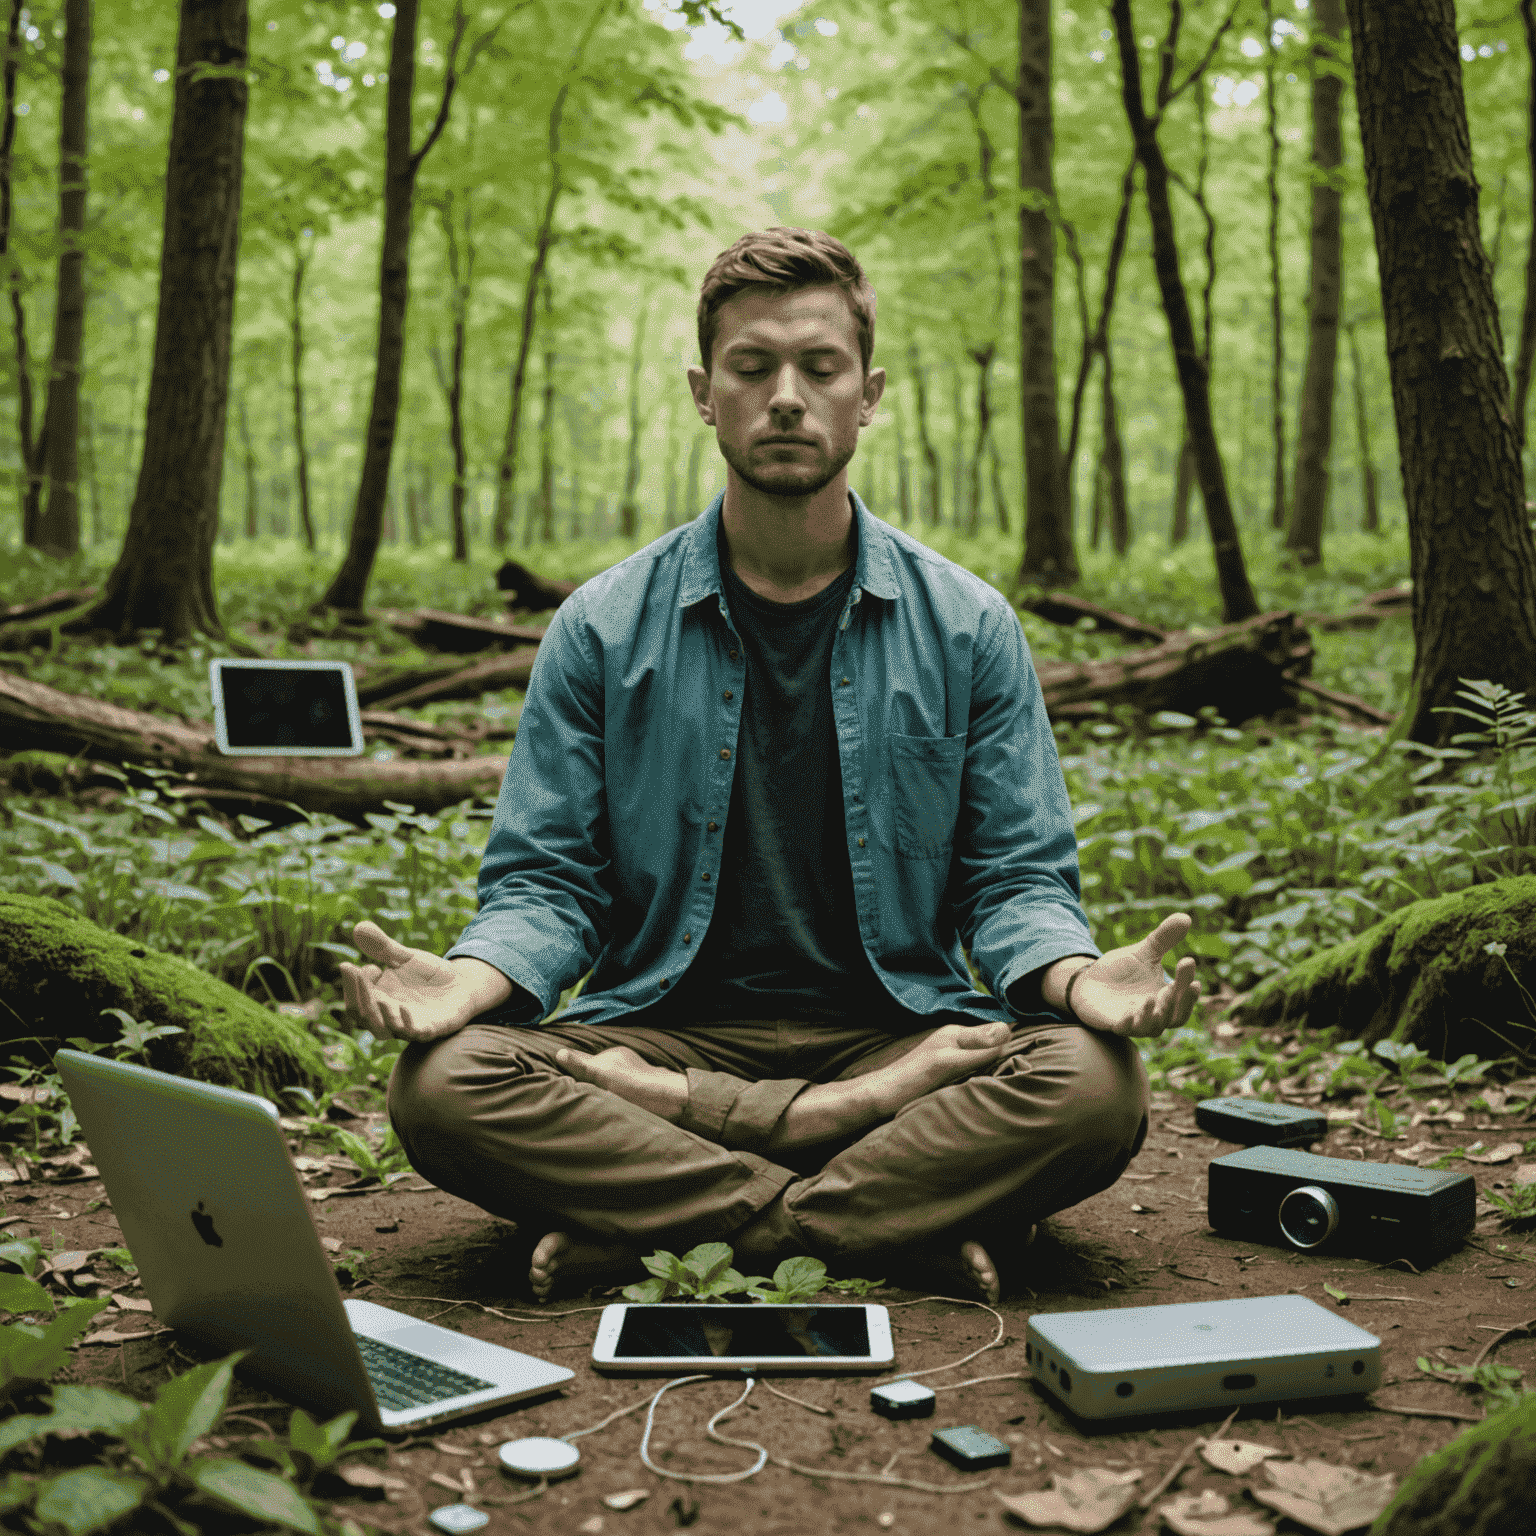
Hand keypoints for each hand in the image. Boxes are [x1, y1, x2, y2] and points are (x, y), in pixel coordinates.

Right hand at [338, 920, 478, 1042]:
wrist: (463, 984)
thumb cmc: (428, 974)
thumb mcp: (405, 957)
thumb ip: (383, 947)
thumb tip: (358, 927)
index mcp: (379, 1001)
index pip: (354, 1001)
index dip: (350, 985)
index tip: (349, 965)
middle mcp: (389, 1017)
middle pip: (363, 1017)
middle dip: (357, 996)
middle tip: (358, 971)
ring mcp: (409, 1025)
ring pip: (384, 1031)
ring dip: (377, 1016)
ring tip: (376, 996)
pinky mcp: (431, 1029)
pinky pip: (416, 1034)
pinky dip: (407, 1024)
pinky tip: (403, 1008)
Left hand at [1063, 913, 1200, 1039]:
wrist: (1088, 982)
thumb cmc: (1121, 970)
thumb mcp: (1143, 952)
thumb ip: (1163, 938)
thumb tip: (1186, 917)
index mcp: (1165, 997)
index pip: (1183, 994)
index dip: (1188, 980)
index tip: (1188, 960)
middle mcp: (1155, 1013)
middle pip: (1176, 1016)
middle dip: (1182, 1001)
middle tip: (1185, 983)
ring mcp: (1135, 1021)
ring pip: (1154, 1028)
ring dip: (1156, 1015)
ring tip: (1153, 998)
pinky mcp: (1115, 1025)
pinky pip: (1125, 1030)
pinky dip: (1130, 1023)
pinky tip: (1130, 1012)